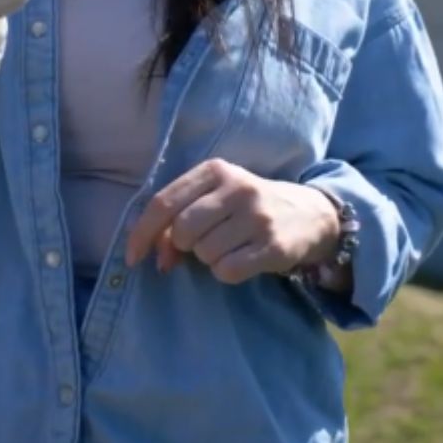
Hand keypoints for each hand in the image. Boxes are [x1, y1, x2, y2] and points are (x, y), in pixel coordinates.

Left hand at [124, 158, 341, 283]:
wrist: (310, 214)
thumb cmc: (248, 206)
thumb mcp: (215, 196)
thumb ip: (180, 215)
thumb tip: (154, 254)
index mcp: (215, 170)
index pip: (163, 202)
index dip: (142, 233)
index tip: (132, 258)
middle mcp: (237, 188)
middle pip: (182, 231)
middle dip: (184, 246)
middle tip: (202, 244)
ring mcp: (257, 216)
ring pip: (204, 254)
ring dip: (209, 259)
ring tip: (229, 247)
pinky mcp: (274, 245)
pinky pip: (228, 271)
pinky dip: (228, 273)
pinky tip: (243, 260)